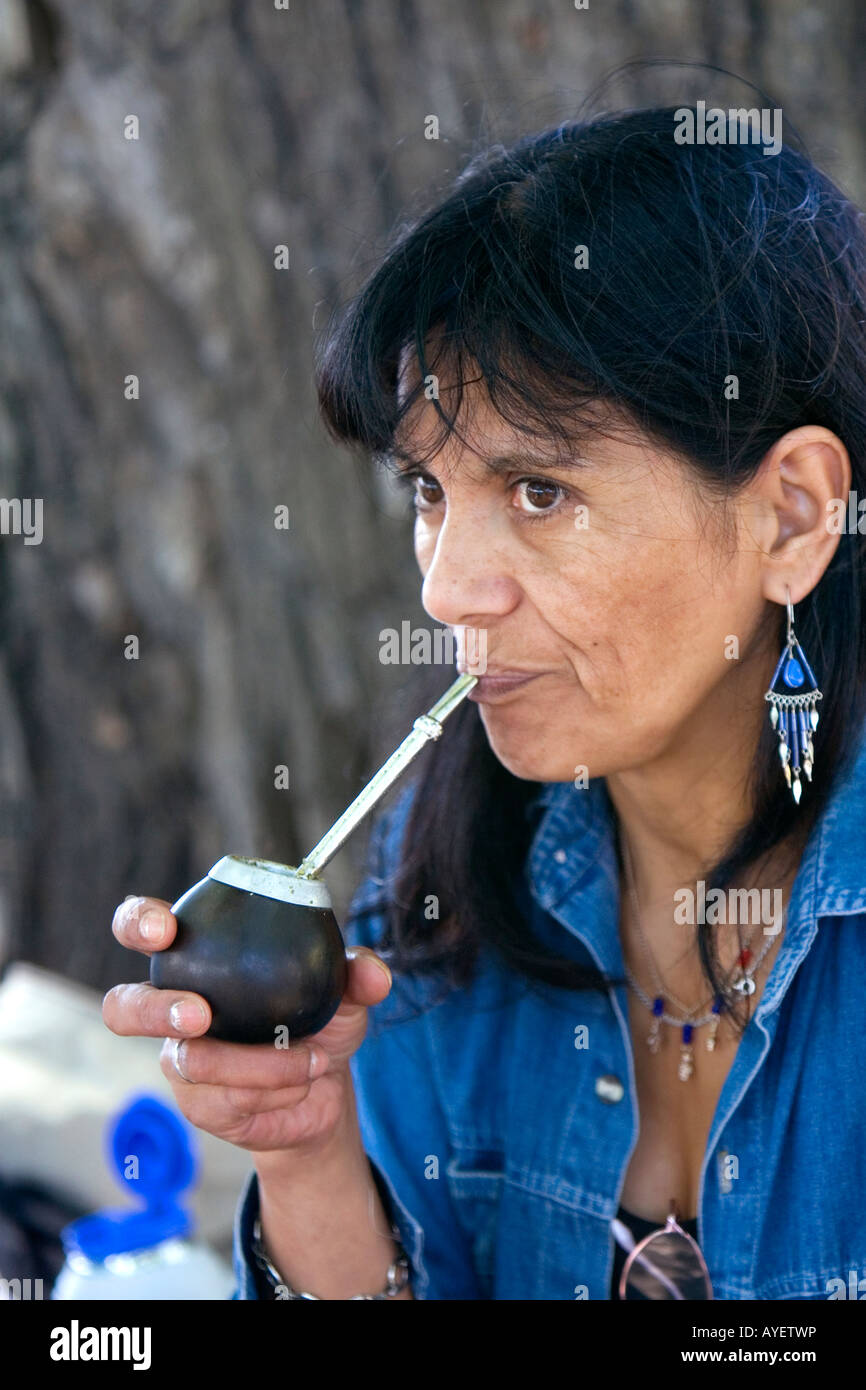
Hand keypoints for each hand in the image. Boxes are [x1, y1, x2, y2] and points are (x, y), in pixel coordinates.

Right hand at [103, 895, 392, 1154]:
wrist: (328, 1089)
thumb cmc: (320, 1020)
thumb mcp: (345, 990)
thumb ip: (356, 972)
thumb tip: (372, 972)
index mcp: (198, 958)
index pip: (143, 928)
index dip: (139, 923)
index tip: (163, 928)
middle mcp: (175, 1007)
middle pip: (123, 1007)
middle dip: (154, 1009)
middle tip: (199, 1014)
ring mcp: (181, 1060)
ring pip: (192, 1062)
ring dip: (261, 1063)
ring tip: (309, 1059)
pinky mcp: (198, 1105)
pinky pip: (225, 1099)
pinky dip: (274, 1088)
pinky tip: (302, 1081)